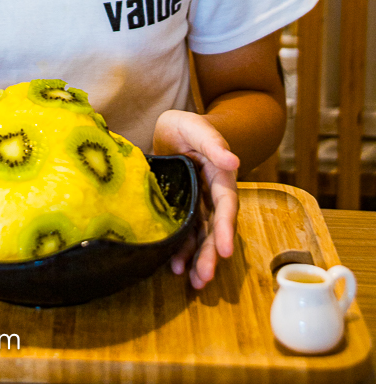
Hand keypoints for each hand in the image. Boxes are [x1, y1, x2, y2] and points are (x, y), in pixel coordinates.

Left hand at [153, 109, 239, 289]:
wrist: (173, 130)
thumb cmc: (187, 126)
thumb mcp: (196, 127)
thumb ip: (213, 142)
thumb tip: (234, 161)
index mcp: (220, 176)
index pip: (226, 205)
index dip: (225, 228)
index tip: (226, 251)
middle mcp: (213, 195)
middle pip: (215, 228)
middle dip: (211, 254)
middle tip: (204, 278)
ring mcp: (199, 205)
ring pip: (202, 236)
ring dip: (199, 259)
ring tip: (193, 282)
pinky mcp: (184, 210)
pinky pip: (186, 233)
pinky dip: (183, 251)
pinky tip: (175, 267)